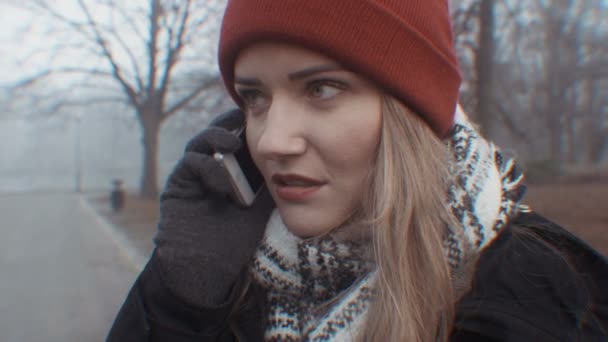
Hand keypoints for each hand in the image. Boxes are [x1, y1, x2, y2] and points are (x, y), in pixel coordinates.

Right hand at [154, 109, 273, 306]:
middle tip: (247, 118)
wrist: (207, 268)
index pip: (236, 137)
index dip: (247, 126)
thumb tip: (292, 161)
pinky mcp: (177, 186)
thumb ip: (269, 182)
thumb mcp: (261, 205)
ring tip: (235, 143)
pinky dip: (208, 167)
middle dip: (231, 124)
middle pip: (217, 133)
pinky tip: (224, 180)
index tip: (265, 116)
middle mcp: (208, 167)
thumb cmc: (235, 239)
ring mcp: (191, 175)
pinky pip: (191, 164)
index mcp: (228, 169)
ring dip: (218, 139)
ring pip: (200, 142)